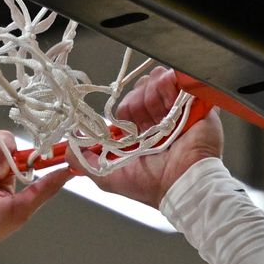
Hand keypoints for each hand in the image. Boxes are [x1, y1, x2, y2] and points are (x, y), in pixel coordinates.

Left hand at [91, 67, 223, 209]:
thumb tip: (68, 145)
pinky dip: (169, 85)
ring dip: (151, 95)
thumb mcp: (107, 177)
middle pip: (141, 90)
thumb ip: (84, 161)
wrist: (182, 184)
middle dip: (137, 102)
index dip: (125, 110)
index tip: (128, 127)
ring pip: (156, 81)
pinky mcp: (195, 100)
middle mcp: (160, 119)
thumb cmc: (150, 185)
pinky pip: (177, 77)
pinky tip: (169, 104)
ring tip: (160, 118)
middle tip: (144, 125)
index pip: (128, 106)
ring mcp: (178, 108)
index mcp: (142, 134)